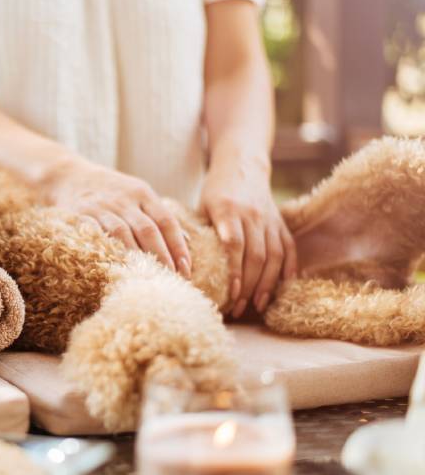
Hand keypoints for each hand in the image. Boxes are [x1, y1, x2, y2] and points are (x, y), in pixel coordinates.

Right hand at [44, 159, 191, 277]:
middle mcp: (124, 199)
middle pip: (148, 230)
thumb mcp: (137, 194)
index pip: (166, 221)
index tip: (186, 268)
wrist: (68, 176)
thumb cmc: (110, 190)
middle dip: (162, 257)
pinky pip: (96, 235)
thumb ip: (159, 215)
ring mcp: (102, 207)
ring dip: (137, 258)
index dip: (178, 246)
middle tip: (172, 279)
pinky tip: (117, 267)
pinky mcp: (81, 215)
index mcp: (142, 193)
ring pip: (123, 234)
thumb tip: (187, 242)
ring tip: (148, 278)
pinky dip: (108, 251)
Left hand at [201, 155, 296, 317]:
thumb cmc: (215, 190)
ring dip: (268, 283)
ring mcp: (270, 219)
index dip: (235, 272)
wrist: (241, 165)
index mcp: (228, 211)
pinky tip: (284, 287)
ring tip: (258, 305)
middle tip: (238, 308)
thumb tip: (186, 266)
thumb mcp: (201, 206)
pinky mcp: (280, 222)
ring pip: (275, 256)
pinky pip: (289, 248)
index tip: (231, 294)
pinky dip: (289, 268)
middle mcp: (252, 216)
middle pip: (256, 256)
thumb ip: (198, 232)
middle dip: (249, 286)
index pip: (234, 246)